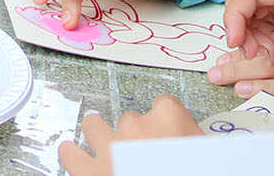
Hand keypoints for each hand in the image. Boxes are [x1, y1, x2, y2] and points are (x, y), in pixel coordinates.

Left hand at [59, 99, 202, 174]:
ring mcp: (109, 146)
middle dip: (132, 135)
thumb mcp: (203, 157)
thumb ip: (189, 145)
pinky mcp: (89, 171)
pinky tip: (75, 156)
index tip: (163, 136)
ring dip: (99, 136)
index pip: (161, 105)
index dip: (161, 124)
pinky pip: (70, 153)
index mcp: (170, 117)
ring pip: (94, 125)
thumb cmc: (193, 175)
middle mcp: (137, 125)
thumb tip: (182, 148)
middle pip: (129, 119)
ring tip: (105, 149)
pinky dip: (73, 155)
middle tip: (139, 154)